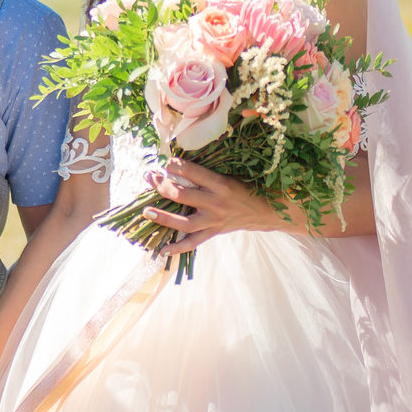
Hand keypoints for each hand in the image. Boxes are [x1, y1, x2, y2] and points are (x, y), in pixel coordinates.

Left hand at [149, 159, 286, 257]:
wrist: (265, 210)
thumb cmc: (243, 188)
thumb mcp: (228, 176)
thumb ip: (205, 174)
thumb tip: (177, 165)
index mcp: (220, 184)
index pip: (193, 172)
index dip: (176, 166)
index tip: (165, 161)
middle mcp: (215, 203)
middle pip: (183, 196)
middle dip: (163, 186)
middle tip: (150, 177)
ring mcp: (213, 221)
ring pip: (185, 223)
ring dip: (164, 218)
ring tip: (147, 212)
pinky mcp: (213, 232)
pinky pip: (193, 243)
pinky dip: (178, 248)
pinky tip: (163, 250)